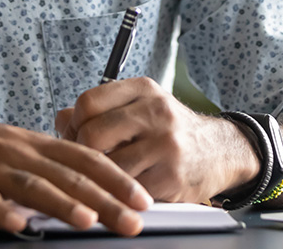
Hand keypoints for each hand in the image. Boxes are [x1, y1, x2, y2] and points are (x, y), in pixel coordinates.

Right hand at [0, 101, 152, 235]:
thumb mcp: (13, 149)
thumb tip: (86, 190)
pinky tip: (17, 225)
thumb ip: (46, 168)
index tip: (144, 199)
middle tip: (133, 219)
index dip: (117, 178)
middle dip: (104, 199)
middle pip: (68, 176)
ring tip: (86, 221)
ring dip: (61, 204)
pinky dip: (1, 211)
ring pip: (31, 185)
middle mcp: (17, 153)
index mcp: (34, 145)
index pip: (85, 159)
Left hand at [55, 77, 258, 202]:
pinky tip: (123, 189)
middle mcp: (155, 111)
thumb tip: (60, 119)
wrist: (222, 151)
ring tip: (102, 176)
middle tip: (85, 162)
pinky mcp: (171, 176)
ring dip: (99, 175)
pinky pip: (127, 188)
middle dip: (82, 152)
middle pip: (92, 133)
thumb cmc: (172, 130)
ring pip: (107, 164)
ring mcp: (165, 144)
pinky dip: (119, 192)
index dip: (72, 124)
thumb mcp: (141, 107)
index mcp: (143, 89)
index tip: (73, 138)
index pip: (88, 102)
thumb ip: (102, 110)